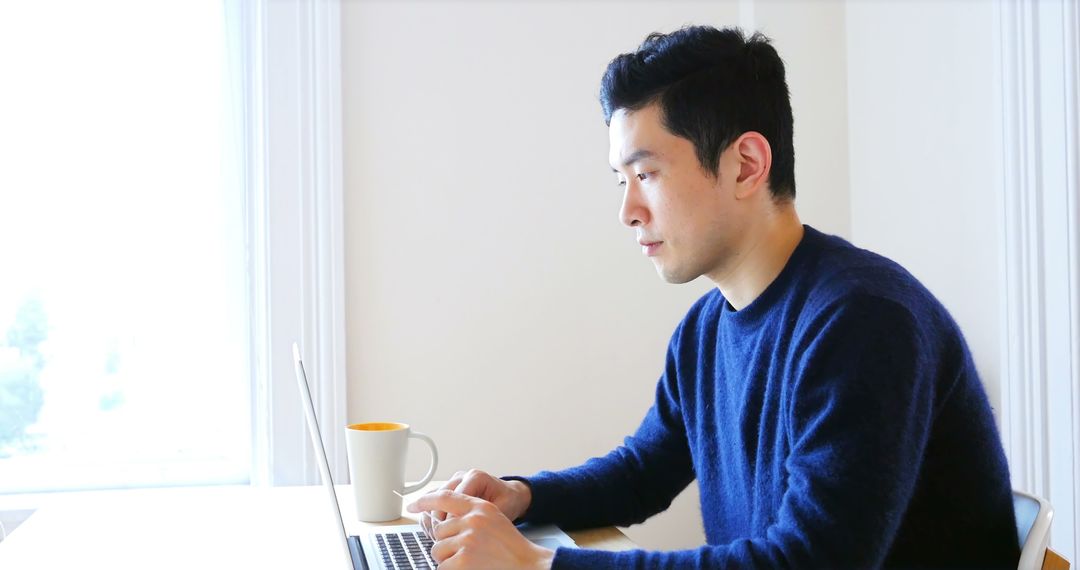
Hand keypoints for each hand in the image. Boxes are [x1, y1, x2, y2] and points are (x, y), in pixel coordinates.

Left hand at [407, 491, 553, 569]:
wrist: (527, 564)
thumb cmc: (510, 545)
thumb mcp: (494, 518)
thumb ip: (470, 514)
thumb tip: (440, 521)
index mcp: (480, 506)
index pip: (445, 496)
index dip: (426, 500)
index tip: (414, 504)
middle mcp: (472, 519)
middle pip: (439, 530)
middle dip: (446, 543)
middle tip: (464, 552)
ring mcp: (468, 539)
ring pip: (438, 549)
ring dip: (447, 559)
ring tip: (468, 561)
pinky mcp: (464, 559)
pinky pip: (442, 566)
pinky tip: (467, 569)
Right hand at [419, 469, 531, 537]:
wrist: (511, 495)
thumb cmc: (509, 501)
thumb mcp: (502, 510)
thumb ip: (483, 517)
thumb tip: (463, 530)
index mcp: (476, 477)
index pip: (455, 497)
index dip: (451, 518)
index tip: (453, 536)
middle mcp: (462, 476)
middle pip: (440, 497)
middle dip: (438, 520)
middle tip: (441, 539)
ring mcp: (454, 482)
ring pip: (432, 498)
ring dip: (430, 518)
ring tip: (435, 537)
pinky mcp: (449, 490)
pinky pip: (433, 501)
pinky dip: (430, 516)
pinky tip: (432, 531)